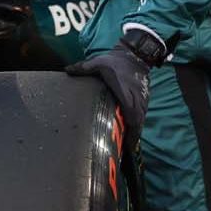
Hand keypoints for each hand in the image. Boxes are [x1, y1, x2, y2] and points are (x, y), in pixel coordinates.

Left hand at [64, 29, 163, 143]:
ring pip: (141, 121)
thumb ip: (83, 67)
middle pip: (137, 122)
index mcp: (125, 91)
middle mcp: (136, 98)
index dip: (130, 129)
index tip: (125, 142)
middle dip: (132, 138)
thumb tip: (66, 70)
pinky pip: (142, 117)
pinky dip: (137, 128)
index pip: (131, 113)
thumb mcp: (98, 62)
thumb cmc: (115, 61)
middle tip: (123, 154)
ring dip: (135, 135)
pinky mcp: (144, 100)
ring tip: (126, 150)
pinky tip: (130, 138)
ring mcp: (142, 100)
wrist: (135, 56)